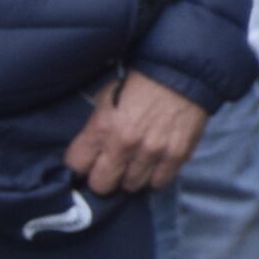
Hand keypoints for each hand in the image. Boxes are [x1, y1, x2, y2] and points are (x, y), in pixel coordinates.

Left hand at [67, 72, 210, 193]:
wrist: (182, 72)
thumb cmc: (139, 83)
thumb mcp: (107, 97)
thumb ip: (98, 126)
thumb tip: (94, 148)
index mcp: (102, 127)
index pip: (76, 165)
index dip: (81, 164)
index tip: (89, 161)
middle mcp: (124, 144)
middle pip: (102, 184)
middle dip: (104, 177)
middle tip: (112, 168)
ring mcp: (152, 152)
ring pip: (132, 186)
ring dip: (132, 177)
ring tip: (137, 165)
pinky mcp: (177, 155)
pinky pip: (159, 182)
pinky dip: (156, 176)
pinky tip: (156, 164)